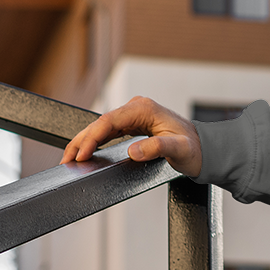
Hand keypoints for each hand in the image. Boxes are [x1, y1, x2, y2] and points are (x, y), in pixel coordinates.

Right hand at [60, 96, 203, 176]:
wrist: (204, 149)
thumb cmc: (194, 148)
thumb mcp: (178, 149)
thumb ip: (157, 148)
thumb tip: (133, 150)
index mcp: (144, 109)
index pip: (109, 121)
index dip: (91, 138)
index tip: (81, 154)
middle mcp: (136, 109)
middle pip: (100, 124)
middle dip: (81, 141)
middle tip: (66, 160)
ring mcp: (133, 116)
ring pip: (101, 127)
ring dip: (84, 142)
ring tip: (68, 158)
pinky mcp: (132, 125)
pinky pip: (108, 132)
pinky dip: (94, 142)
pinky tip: (85, 152)